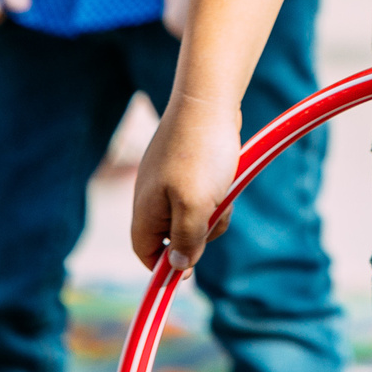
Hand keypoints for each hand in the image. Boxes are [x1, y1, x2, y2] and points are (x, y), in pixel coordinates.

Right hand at [132, 97, 241, 270]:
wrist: (208, 101)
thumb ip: (185, 240)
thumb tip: (177, 269)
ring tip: (224, 192)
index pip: (145, 252)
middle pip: (172, 235)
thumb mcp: (196, 206)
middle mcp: (151, 196)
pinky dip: (216, 193)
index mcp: (145, 209)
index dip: (164, 267)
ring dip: (212, 212)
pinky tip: (226, 177)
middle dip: (198, 234)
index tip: (191, 270)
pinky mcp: (185, 166)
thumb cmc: (201, 154)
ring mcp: (168, 180)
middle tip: (216, 216)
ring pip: (191, 214)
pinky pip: (201, 193)